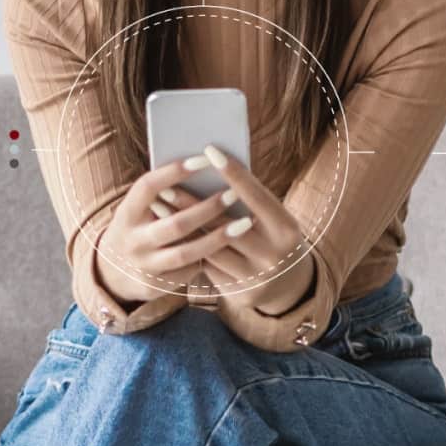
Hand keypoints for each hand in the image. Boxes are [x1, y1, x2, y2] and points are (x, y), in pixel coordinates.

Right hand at [96, 154, 255, 302]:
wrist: (112, 273)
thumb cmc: (138, 228)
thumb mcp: (139, 210)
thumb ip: (161, 195)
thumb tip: (205, 169)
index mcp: (127, 213)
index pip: (148, 187)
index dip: (174, 172)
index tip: (203, 158)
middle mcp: (132, 240)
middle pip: (175, 224)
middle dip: (207, 209)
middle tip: (234, 194)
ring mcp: (143, 265)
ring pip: (186, 253)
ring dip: (218, 238)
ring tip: (244, 224)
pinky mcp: (155, 285)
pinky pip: (188, 271)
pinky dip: (208, 259)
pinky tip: (232, 249)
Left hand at [145, 144, 314, 314]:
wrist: (286, 286)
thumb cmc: (271, 237)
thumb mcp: (272, 219)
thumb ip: (250, 201)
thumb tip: (211, 169)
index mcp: (287, 230)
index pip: (256, 196)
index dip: (234, 173)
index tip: (211, 151)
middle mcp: (273, 255)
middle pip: (225, 225)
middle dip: (192, 204)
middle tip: (165, 187)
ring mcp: (256, 278)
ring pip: (211, 249)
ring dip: (182, 227)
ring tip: (159, 208)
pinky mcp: (239, 294)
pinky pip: (208, 268)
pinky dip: (188, 249)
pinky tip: (166, 234)